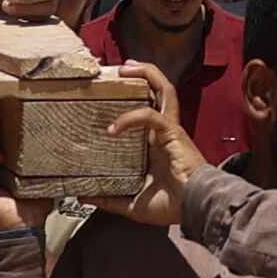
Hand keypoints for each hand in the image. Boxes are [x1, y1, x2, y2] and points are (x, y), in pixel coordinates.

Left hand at [104, 64, 207, 227]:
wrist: (193, 209)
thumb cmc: (171, 205)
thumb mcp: (132, 203)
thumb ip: (109, 198)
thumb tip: (83, 196)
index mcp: (156, 143)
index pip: (146, 109)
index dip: (131, 97)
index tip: (108, 92)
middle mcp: (163, 131)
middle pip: (158, 90)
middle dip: (143, 73)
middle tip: (121, 68)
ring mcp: (169, 130)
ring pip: (163, 90)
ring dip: (146, 75)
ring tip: (125, 68)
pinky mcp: (173, 133)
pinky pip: (151, 115)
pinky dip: (130, 117)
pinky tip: (112, 129)